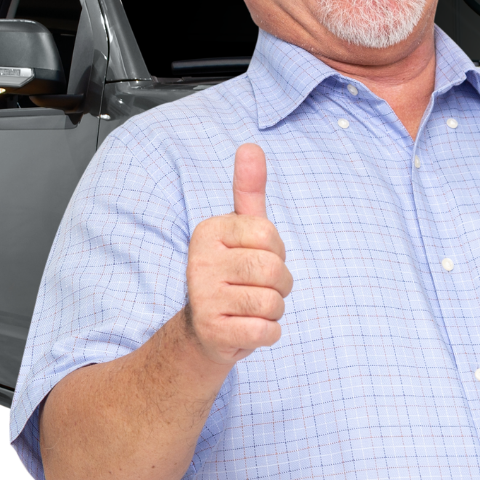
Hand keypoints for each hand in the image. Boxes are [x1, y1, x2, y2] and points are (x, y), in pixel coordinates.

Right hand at [184, 143, 292, 365]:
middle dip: (280, 284)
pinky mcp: (212, 332)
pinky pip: (267, 331)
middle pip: (273, 270)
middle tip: (258, 288)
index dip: (276, 252)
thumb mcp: (241, 230)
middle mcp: (199, 262)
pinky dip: (268, 333)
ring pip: (273, 302)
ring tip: (251, 308)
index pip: (269, 235)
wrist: (205, 330)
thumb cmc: (233, 273)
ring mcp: (203, 298)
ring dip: (274, 310)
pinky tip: (247, 328)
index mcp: (209, 231)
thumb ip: (249, 190)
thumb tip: (251, 146)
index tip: (257, 259)